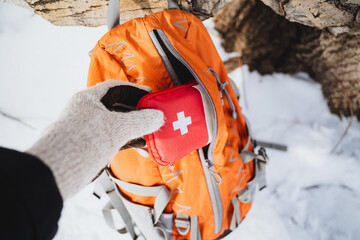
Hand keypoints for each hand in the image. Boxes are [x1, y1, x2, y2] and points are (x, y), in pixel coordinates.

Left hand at [27, 80, 163, 198]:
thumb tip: (159, 116)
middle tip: (155, 117)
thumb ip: (141, 121)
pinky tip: (142, 150)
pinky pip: (113, 139)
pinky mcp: (90, 146)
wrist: (57, 172)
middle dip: (138, 114)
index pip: (116, 88)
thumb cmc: (84, 142)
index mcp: (88, 99)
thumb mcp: (117, 128)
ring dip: (135, 131)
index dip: (136, 91)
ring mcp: (88, 130)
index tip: (152, 95)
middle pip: (118, 107)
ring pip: (117, 126)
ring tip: (152, 137)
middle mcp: (87, 112)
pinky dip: (128, 142)